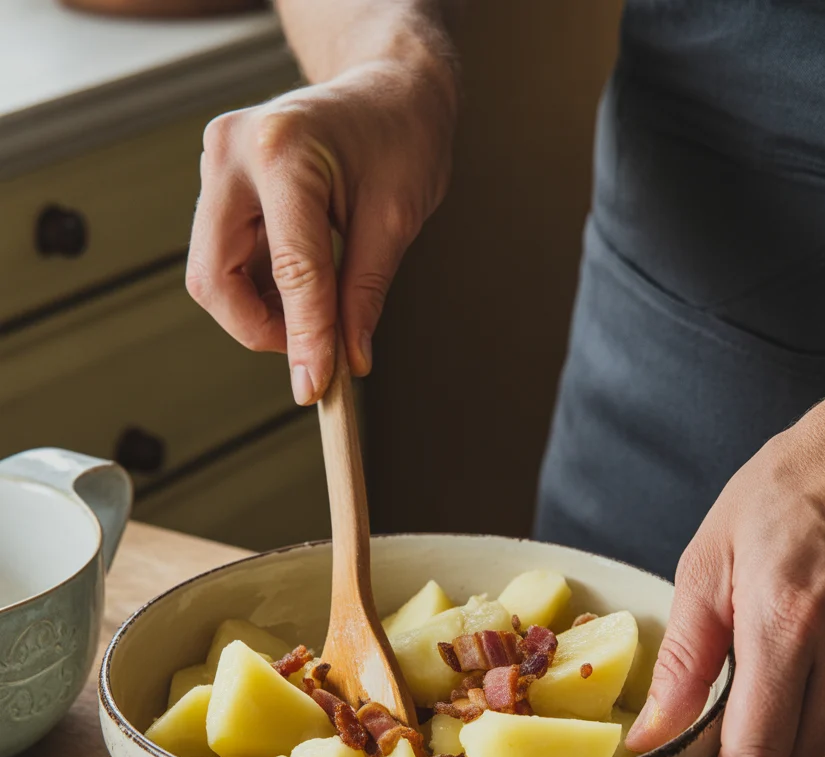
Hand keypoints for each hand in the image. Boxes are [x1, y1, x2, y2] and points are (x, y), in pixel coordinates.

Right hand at [186, 57, 455, 403]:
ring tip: (314, 317)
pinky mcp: (219, 184)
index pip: (292, 268)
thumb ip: (364, 294)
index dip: (304, 337)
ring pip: (213, 274)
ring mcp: (217, 165)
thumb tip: (347, 362)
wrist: (386, 89)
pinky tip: (300, 293)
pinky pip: (224, 259)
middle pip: (216, 277)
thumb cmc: (400, 138)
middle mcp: (232, 153)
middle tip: (310, 353)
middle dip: (260, 329)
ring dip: (259, 313)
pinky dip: (260, 291)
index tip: (316, 388)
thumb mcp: (396, 218)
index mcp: (283, 152)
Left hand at [626, 362, 824, 756]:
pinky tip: (810, 650)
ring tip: (766, 667)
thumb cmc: (792, 488)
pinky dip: (823, 701)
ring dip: (786, 730)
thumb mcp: (712, 557)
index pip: (756, 753)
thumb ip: (689, 655)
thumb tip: (657, 731)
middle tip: (714, 734)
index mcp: (787, 621)